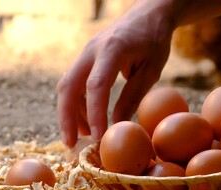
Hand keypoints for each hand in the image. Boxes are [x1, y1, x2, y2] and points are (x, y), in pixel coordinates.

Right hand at [56, 2, 173, 146]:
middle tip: (71, 144)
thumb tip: (116, 126)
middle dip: (66, 117)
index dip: (94, 114)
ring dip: (71, 112)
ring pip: (67, 85)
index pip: (96, 86)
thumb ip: (132, 97)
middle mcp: (92, 49)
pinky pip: (75, 82)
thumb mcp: (151, 70)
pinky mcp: (86, 58)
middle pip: (68, 86)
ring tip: (85, 135)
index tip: (98, 138)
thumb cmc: (154, 40)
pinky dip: (78, 102)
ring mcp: (86, 52)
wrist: (148, 13)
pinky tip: (88, 118)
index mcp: (112, 49)